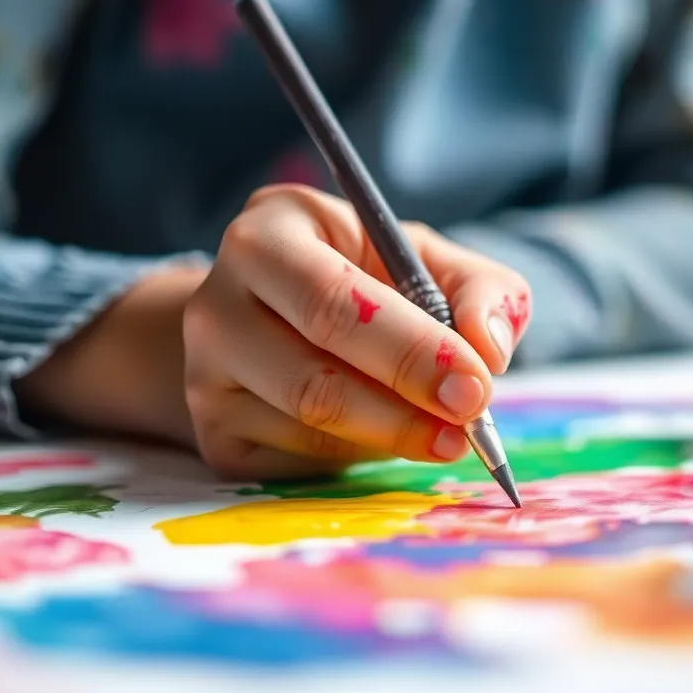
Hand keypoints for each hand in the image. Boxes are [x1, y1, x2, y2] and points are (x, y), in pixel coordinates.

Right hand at [182, 184, 531, 479]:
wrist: (279, 315)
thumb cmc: (366, 278)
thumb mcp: (426, 260)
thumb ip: (480, 290)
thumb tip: (488, 350)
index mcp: (269, 231)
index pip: (335, 301)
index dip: (410, 349)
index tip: (475, 386)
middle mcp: (217, 300)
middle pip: (312, 377)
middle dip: (403, 409)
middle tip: (468, 428)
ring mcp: (204, 373)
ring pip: (308, 427)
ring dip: (389, 437)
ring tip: (441, 432)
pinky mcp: (212, 433)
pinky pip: (296, 461)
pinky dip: (356, 455)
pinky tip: (381, 430)